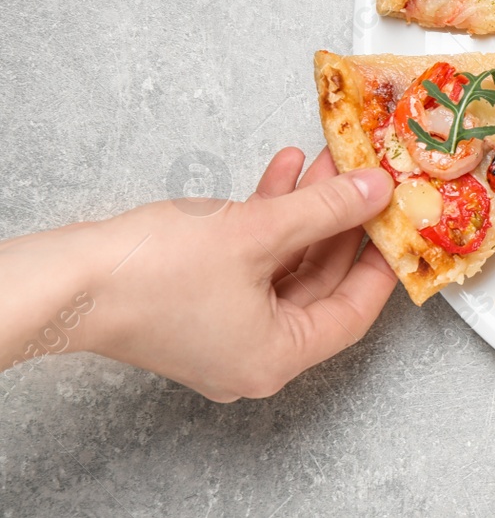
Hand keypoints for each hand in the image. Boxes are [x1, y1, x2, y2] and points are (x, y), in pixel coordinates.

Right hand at [3, 148, 395, 400]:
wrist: (68, 278)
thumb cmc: (149, 274)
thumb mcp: (258, 231)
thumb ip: (326, 210)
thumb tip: (374, 192)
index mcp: (276, 358)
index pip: (354, 312)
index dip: (381, 260)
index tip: (400, 222)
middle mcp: (254, 354)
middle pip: (321, 282)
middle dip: (342, 221)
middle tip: (366, 180)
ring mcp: (226, 329)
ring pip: (286, 263)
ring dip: (307, 210)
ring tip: (328, 162)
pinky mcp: (200, 301)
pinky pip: (252, 259)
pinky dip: (269, 216)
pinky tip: (283, 173)